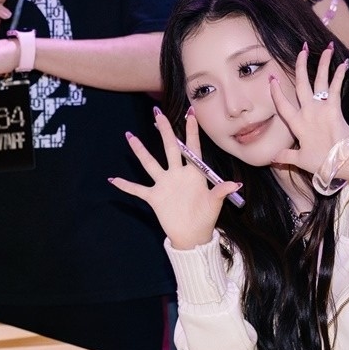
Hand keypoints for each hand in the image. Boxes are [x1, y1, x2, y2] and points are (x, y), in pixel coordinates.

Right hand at [110, 106, 239, 249]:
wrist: (193, 236)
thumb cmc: (206, 218)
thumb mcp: (215, 203)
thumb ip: (221, 191)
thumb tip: (235, 184)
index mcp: (193, 174)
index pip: (192, 148)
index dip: (191, 131)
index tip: (190, 114)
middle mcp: (177, 175)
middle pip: (169, 148)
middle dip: (164, 131)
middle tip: (158, 113)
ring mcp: (164, 184)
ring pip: (150, 163)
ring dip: (140, 151)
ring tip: (130, 136)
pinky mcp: (155, 197)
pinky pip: (138, 189)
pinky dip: (125, 185)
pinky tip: (113, 179)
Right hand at [269, 42, 348, 177]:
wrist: (342, 160)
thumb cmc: (321, 161)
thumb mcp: (300, 160)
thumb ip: (285, 156)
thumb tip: (271, 158)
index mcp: (297, 124)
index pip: (282, 105)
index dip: (276, 91)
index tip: (273, 78)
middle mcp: (307, 111)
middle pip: (301, 84)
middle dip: (300, 66)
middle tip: (301, 50)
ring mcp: (321, 108)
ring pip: (319, 80)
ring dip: (322, 63)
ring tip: (326, 48)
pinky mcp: (335, 107)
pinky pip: (336, 87)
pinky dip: (340, 74)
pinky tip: (343, 62)